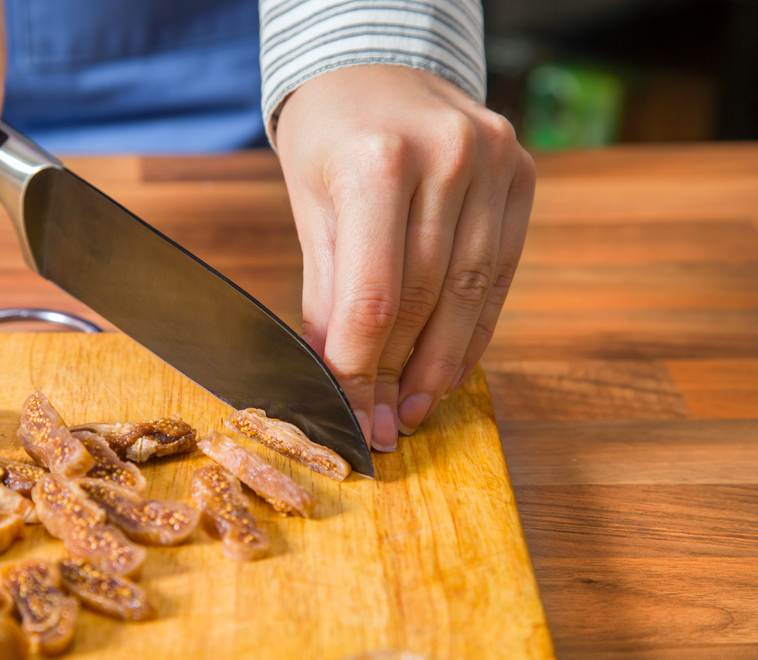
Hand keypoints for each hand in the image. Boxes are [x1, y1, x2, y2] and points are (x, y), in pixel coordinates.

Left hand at [275, 64, 534, 450]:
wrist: (375, 64)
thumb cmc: (331, 136)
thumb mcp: (311, 206)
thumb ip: (329, 291)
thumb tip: (339, 374)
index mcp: (377, 161)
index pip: (373, 295)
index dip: (362, 368)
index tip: (355, 414)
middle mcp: (446, 156)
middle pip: (425, 297)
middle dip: (401, 372)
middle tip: (387, 423)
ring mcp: (494, 162)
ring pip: (470, 291)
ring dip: (443, 362)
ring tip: (419, 407)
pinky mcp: (521, 174)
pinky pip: (499, 272)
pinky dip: (474, 326)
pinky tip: (453, 365)